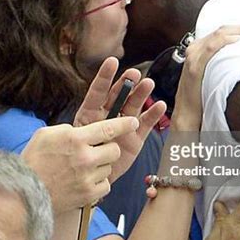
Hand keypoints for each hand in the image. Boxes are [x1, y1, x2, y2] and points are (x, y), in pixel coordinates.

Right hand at [21, 114, 138, 212]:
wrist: (23, 194)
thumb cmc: (33, 161)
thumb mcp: (46, 134)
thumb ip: (69, 130)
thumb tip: (86, 131)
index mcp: (75, 139)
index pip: (109, 128)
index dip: (125, 124)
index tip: (134, 122)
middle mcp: (85, 157)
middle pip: (114, 149)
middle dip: (108, 149)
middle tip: (96, 151)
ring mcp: (88, 177)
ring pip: (109, 167)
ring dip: (100, 166)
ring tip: (82, 169)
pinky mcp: (89, 194)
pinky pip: (105, 185)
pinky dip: (97, 183)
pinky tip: (83, 181)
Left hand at [74, 57, 165, 182]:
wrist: (92, 178)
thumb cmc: (81, 158)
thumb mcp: (80, 143)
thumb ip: (89, 133)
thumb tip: (97, 126)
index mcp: (90, 113)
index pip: (97, 92)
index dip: (105, 76)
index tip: (112, 61)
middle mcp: (108, 116)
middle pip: (119, 95)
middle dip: (127, 83)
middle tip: (134, 73)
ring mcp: (123, 125)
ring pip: (134, 106)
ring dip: (141, 94)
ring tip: (148, 83)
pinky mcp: (136, 137)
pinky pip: (146, 124)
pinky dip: (153, 114)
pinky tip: (160, 105)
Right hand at [171, 25, 239, 129]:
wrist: (186, 113)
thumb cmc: (200, 96)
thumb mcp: (211, 74)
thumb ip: (221, 63)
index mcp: (198, 49)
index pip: (222, 31)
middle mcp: (194, 49)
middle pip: (222, 30)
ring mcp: (194, 56)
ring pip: (218, 35)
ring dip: (239, 31)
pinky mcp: (195, 66)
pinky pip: (211, 47)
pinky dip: (225, 41)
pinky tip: (238, 40)